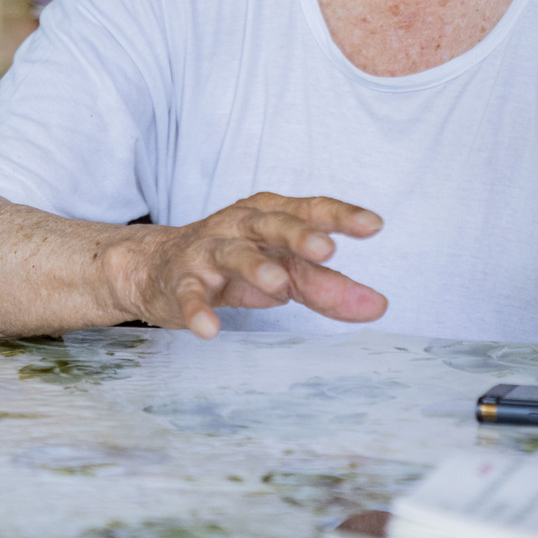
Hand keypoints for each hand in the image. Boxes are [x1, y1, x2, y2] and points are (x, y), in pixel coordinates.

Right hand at [109, 192, 386, 338]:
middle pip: (273, 223)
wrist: (158, 267)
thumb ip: (328, 286)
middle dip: (300, 234)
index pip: (311, 209)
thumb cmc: (236, 263)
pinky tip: (209, 329)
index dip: (341, 215)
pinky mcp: (180, 280)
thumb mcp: (285, 271)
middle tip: (328, 250)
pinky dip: (198, 310)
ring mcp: (209, 249)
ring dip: (256, 267)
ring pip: (234, 252)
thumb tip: (379, 306)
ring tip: (278, 286)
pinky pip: (189, 293)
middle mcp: (241, 224)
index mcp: (272, 214)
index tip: (374, 225)